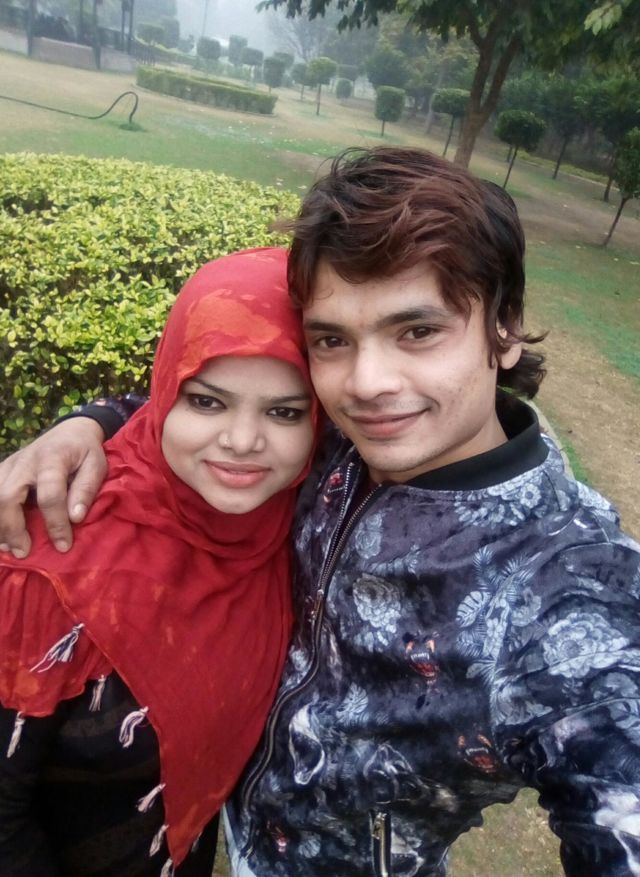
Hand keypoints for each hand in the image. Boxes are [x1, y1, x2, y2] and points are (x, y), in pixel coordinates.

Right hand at [0, 418, 107, 557]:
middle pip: (7, 496)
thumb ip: (86, 489)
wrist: (70, 431)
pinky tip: (2, 534)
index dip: (55, 523)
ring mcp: (9, 465)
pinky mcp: (3, 470)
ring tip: (9, 548)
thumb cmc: (85, 451)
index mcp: (52, 458)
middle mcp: (25, 462)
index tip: (63, 545)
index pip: (49, 495)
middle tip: (24, 552)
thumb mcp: (96, 466)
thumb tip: (75, 518)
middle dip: (13, 528)